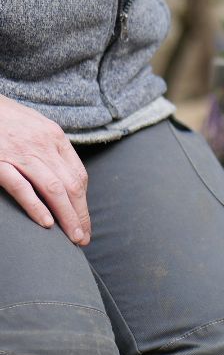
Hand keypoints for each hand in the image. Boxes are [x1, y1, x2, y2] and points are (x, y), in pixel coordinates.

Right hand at [0, 96, 90, 245]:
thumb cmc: (2, 116)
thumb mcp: (32, 124)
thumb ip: (47, 146)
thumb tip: (62, 171)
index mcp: (54, 136)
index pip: (78, 174)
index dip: (83, 201)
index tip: (84, 220)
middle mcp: (42, 144)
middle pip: (71, 185)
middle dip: (80, 214)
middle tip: (83, 237)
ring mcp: (20, 153)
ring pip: (54, 189)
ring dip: (68, 216)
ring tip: (74, 237)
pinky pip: (22, 187)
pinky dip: (36, 206)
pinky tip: (47, 224)